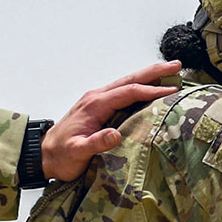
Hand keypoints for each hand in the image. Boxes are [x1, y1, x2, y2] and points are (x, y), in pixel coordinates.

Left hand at [44, 61, 182, 180]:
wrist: (44, 154)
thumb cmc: (62, 155)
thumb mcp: (77, 152)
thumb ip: (96, 143)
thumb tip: (116, 134)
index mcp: (94, 105)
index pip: (128, 92)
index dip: (152, 92)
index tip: (173, 93)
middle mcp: (97, 97)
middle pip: (130, 79)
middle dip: (155, 72)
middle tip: (177, 66)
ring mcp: (98, 99)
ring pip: (128, 82)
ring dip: (150, 75)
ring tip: (171, 71)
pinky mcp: (100, 105)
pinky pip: (124, 90)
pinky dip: (141, 85)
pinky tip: (152, 87)